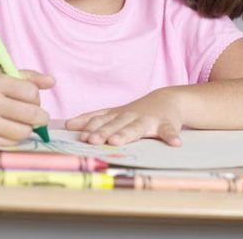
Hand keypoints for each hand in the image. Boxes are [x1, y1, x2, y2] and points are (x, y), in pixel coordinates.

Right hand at [0, 70, 54, 145]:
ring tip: (21, 122)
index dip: (35, 96)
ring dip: (28, 127)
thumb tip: (52, 82)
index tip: (30, 98)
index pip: (31, 92)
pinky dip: (16, 137)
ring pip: (25, 131)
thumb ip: (29, 78)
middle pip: (32, 114)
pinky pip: (13, 142)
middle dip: (40, 115)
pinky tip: (9, 129)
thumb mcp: (2, 77)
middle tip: (36, 115)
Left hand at [65, 89, 182, 146]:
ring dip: (126, 135)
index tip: (80, 135)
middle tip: (91, 140)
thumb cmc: (135, 112)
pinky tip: (175, 143)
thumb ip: (93, 119)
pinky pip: (169, 131)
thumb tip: (67, 125)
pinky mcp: (166, 125)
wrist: (168, 100)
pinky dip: (171, 137)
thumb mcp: (113, 113)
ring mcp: (148, 120)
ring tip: (116, 142)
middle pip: (114, 125)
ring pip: (135, 128)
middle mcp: (130, 116)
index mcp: (117, 115)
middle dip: (102, 132)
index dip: (90, 127)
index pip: (101, 120)